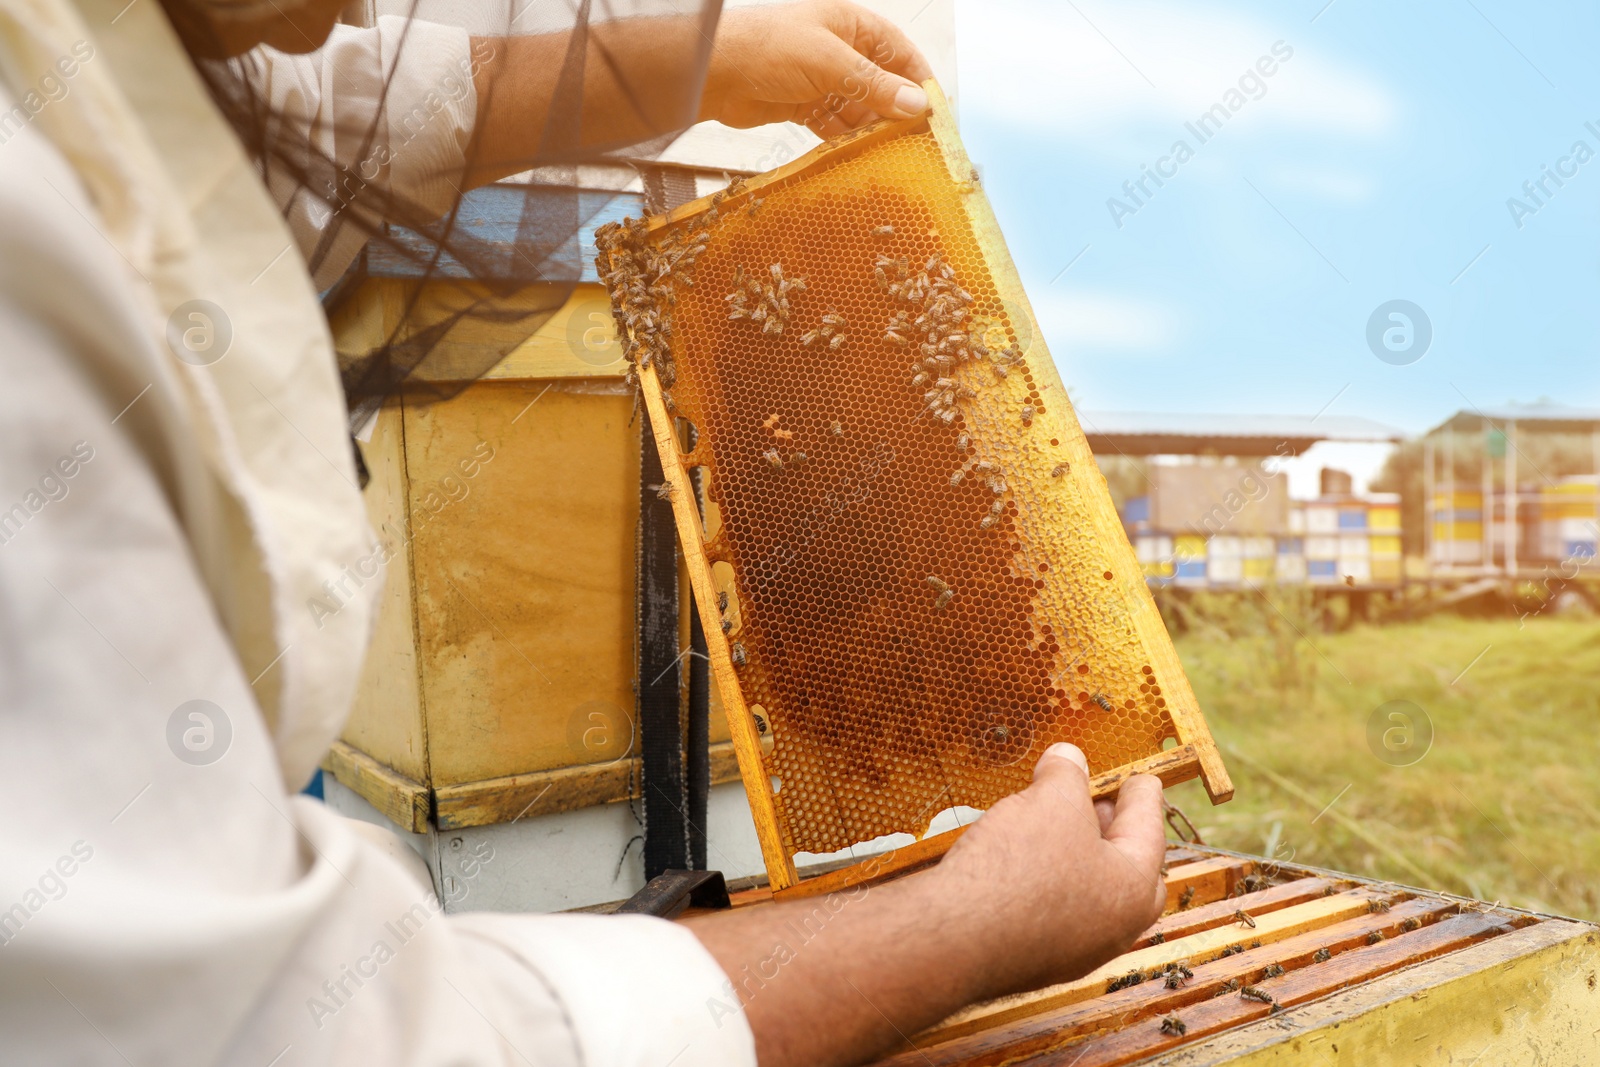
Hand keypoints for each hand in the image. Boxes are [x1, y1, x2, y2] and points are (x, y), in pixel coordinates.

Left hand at [699, 0, 934, 135]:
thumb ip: (873, 86)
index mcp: (850, 24)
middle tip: (915, 143)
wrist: (711, 72)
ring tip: (889, 155)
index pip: (899, 51)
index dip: (918, 80)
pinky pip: (834, 124)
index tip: (936, 111)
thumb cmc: (768, 49)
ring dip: (870, 130)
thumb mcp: (829, 63)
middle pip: (880, 83)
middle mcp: (838, 48)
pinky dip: (845, 139)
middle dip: (895, 111)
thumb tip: (917, 105)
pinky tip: (858, 156)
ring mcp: (820, 78)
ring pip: (858, 108)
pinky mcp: (802, 105)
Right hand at [932, 743, 1168, 997]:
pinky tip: (1019, 863)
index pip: (1147, 827)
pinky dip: (1043, 883)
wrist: (956, 937)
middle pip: (1124, 869)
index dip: (1141, 794)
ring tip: (1049, 826)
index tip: (1141, 779)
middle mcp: (1113, 929)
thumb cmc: (1018, 870)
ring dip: (1073, 857)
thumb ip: (1067, 775)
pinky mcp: (1032, 959)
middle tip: (1097, 805)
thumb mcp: (1051, 800)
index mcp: (1135, 889)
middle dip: (1111, 832)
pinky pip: (1050, 913)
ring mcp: (1073, 950)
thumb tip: (1067, 759)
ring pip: (1086, 893)